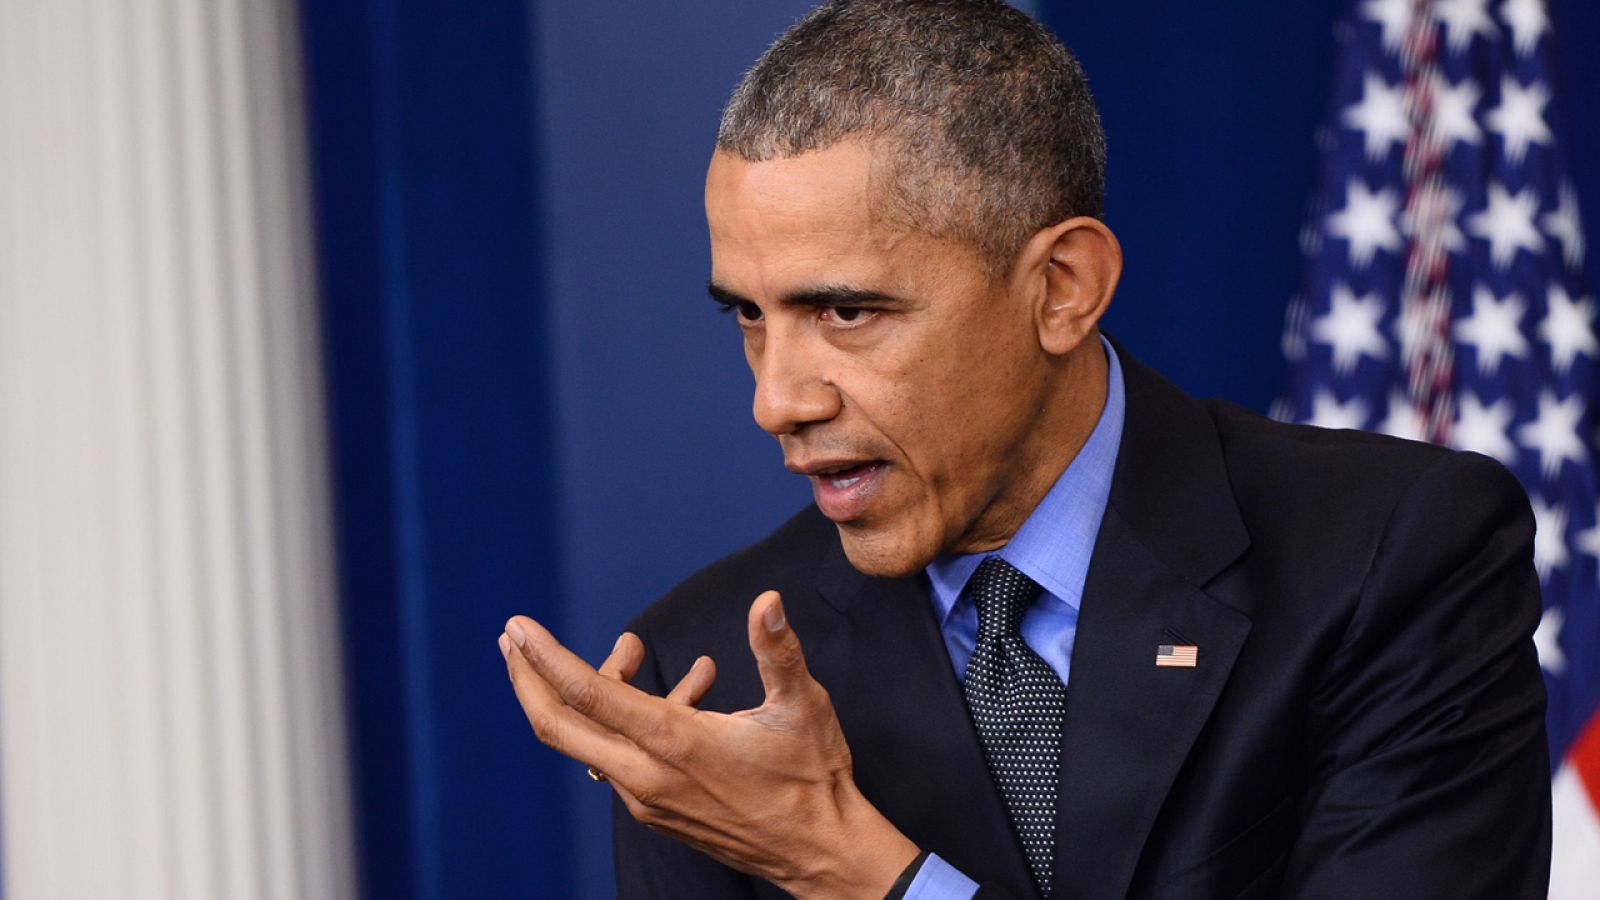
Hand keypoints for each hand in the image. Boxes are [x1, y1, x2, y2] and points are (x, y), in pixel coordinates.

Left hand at [500, 590, 919, 898]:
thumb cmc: (812, 778)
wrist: (820, 854)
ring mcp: (648, 797)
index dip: (546, 658)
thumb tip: (767, 600)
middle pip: (558, 727)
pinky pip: (622, 756)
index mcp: (674, 743)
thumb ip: (777, 650)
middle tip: (511, 639)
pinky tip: (687, 690)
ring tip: (634, 650)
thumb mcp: (802, 706)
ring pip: (592, 740)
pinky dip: (628, 717)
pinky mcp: (658, 810)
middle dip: (527, 679)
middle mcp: (647, 775)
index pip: (587, 696)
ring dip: (597, 690)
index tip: (517, 627)